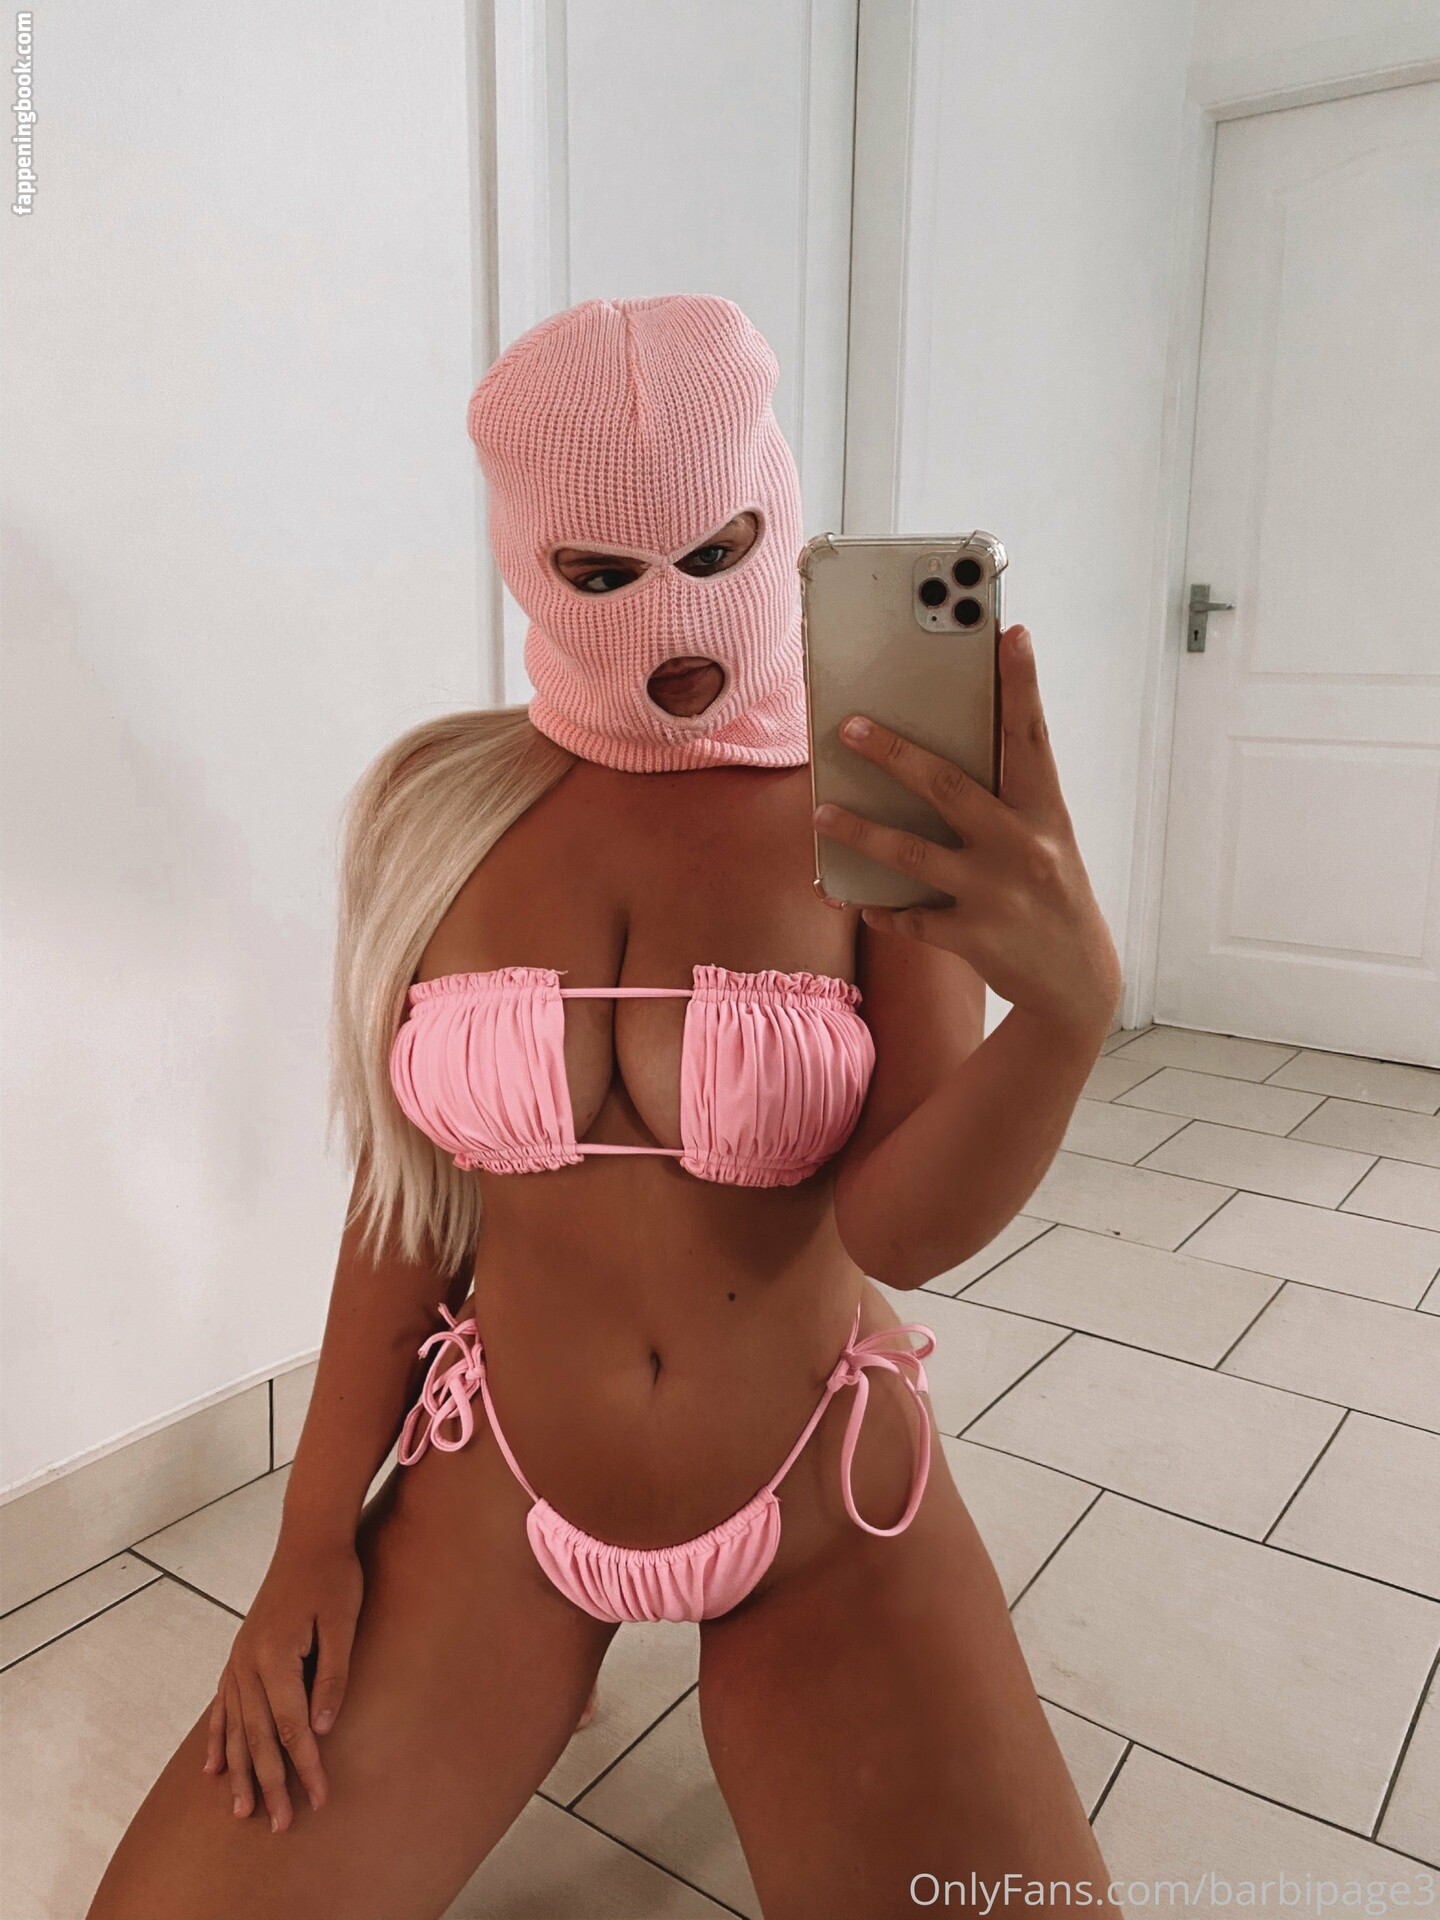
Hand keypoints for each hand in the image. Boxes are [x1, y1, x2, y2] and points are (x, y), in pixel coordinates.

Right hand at [202, 1534, 363, 1830]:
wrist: (308, 1535)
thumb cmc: (334, 1577)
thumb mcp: (343, 1624)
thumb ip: (333, 1677)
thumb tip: (322, 1729)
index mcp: (276, 1658)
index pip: (293, 1729)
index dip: (308, 1767)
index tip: (320, 1799)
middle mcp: (249, 1664)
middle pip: (259, 1737)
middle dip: (271, 1784)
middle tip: (282, 1825)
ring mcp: (239, 1659)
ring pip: (236, 1728)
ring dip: (240, 1771)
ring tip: (242, 1810)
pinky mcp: (240, 1653)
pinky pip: (223, 1705)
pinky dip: (219, 1738)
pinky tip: (213, 1766)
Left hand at [812, 624, 1121, 1041]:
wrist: (1077, 980)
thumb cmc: (1051, 891)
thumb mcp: (1046, 838)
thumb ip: (1007, 798)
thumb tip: (942, 752)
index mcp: (1045, 812)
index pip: (1031, 737)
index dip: (1021, 685)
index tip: (1010, 634)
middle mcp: (1022, 847)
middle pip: (948, 787)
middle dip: (894, 754)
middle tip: (849, 726)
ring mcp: (995, 894)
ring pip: (912, 855)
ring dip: (860, 832)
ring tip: (821, 814)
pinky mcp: (973, 937)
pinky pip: (911, 920)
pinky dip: (881, 909)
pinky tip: (855, 897)